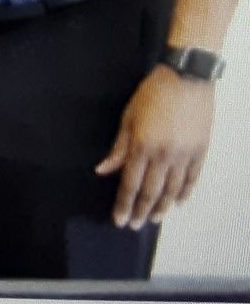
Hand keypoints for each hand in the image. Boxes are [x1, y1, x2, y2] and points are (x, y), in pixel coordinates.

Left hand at [95, 66, 214, 228]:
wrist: (187, 78)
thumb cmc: (152, 93)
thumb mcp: (128, 117)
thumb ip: (118, 147)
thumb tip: (103, 170)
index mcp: (142, 146)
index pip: (130, 183)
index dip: (124, 204)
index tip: (119, 219)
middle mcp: (164, 155)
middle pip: (150, 191)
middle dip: (140, 210)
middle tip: (134, 225)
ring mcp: (185, 155)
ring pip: (172, 189)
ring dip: (161, 207)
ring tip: (153, 219)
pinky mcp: (200, 151)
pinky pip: (192, 179)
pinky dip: (184, 193)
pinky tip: (177, 203)